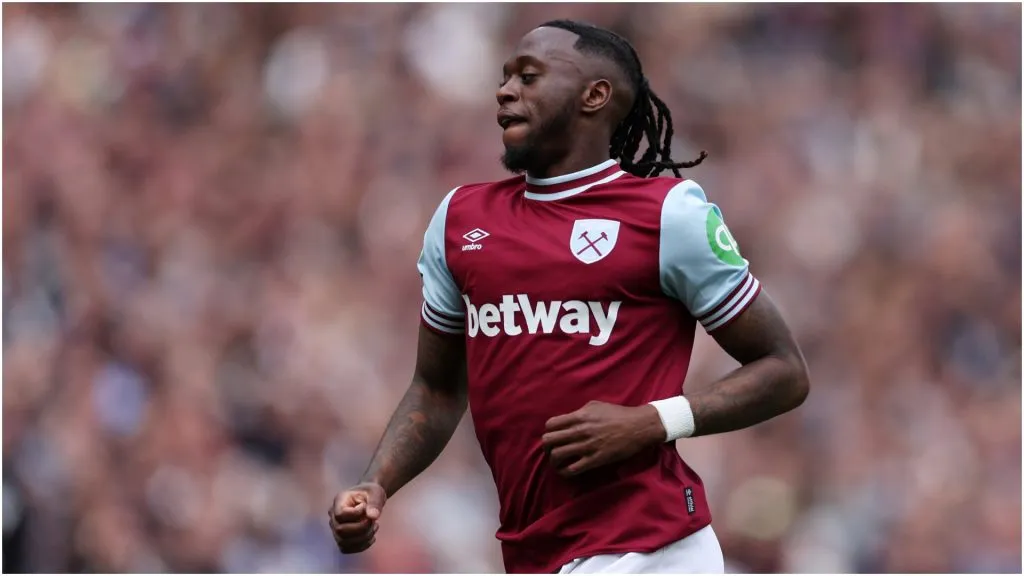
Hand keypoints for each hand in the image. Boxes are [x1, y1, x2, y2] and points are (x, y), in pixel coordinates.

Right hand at [328, 482, 386, 553]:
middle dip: (362, 528)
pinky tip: (371, 536)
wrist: (368, 499)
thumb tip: (373, 516)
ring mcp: (335, 528)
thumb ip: (375, 503)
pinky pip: (346, 548)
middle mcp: (333, 516)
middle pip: (340, 530)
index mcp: (339, 501)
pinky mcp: (341, 538)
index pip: (340, 515)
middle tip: (373, 520)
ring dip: (363, 538)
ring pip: (343, 542)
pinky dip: (361, 546)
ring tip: (374, 527)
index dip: (356, 514)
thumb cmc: (370, 493)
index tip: (366, 507)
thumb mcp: (376, 493)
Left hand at [541, 401, 665, 476]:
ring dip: (554, 460)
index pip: (551, 425)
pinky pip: (572, 469)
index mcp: (579, 416)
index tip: (553, 435)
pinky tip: (565, 471)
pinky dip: (564, 472)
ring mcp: (586, 446)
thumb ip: (579, 412)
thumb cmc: (618, 414)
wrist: (638, 427)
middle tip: (552, 450)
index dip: (549, 431)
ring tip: (557, 462)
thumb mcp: (595, 406)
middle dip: (547, 446)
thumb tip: (568, 420)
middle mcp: (580, 431)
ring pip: (557, 455)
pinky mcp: (595, 460)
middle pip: (549, 440)